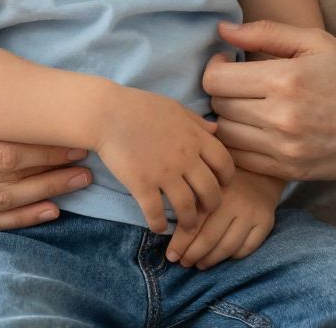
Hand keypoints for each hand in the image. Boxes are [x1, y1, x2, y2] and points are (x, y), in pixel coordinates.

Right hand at [0, 80, 93, 230]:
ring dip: (45, 195)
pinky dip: (20, 219)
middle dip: (52, 173)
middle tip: (87, 164)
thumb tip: (40, 102)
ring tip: (78, 183)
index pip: (4, 155)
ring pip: (0, 204)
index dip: (46, 151)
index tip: (77, 141)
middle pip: (6, 182)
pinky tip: (51, 210)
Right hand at [94, 87, 234, 234]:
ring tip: (187, 227)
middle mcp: (185, 157)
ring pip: (186, 206)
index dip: (227, 177)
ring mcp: (164, 172)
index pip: (224, 162)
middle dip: (213, 204)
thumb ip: (197, 122)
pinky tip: (158, 228)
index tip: (223, 185)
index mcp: (195, 137)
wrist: (107, 113)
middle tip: (207, 210)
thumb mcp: (175, 108)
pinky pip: (156, 212)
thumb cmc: (140, 107)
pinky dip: (159, 224)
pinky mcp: (142, 184)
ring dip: (189, 221)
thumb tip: (216, 130)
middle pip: (210, 189)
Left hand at [165, 170, 282, 268]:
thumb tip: (166, 228)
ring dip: (210, 260)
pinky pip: (246, 248)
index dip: (180, 244)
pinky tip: (222, 257)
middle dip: (192, 255)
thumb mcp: (205, 184)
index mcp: (215, 192)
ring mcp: (252, 214)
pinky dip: (232, 257)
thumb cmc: (224, 181)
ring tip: (200, 264)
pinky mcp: (266, 222)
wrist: (260, 171)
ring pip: (228, 247)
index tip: (171, 256)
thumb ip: (190, 202)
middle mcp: (235, 203)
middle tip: (183, 263)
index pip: (193, 224)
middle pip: (209, 239)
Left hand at [202, 20, 335, 180]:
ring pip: (225, 135)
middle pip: (217, 106)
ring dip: (229, 118)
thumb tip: (222, 29)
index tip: (229, 61)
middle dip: (222, 91)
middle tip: (241, 83)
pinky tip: (257, 128)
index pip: (216, 79)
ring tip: (248, 105)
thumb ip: (266, 32)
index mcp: (286, 79)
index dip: (215, 66)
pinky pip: (242, 159)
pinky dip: (241, 143)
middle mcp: (280, 118)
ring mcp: (283, 149)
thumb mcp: (318, 43)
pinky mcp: (288, 171)